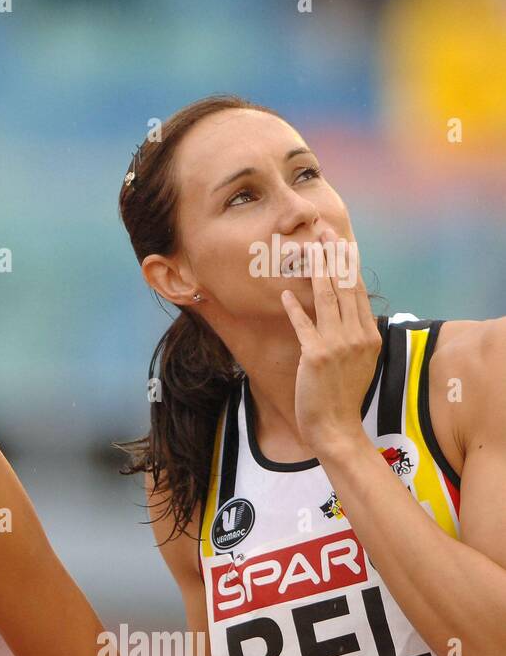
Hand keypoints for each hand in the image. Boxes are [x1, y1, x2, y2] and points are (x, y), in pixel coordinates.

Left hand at [280, 228, 382, 455]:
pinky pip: (303, 325)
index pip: (357, 290)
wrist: (336, 426)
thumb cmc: (342, 395)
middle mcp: (358, 335)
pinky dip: (294, 309)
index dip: (346, 263)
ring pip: (327, 299)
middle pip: (344, 286)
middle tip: (322, 229)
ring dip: (316, 271)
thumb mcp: (359, 361)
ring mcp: (338, 345)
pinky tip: (285, 295)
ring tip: (307, 249)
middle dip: (333, 255)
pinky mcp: (316, 356)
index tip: (339, 240)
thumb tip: (348, 312)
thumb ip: (354, 335)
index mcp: (369, 334)